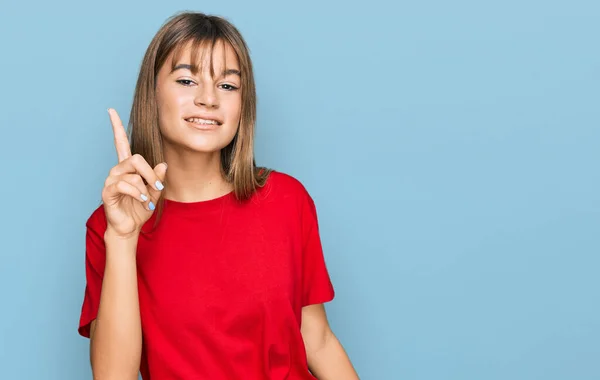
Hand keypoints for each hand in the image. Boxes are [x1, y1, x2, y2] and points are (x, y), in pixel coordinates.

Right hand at [101, 108, 166, 238]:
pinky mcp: (107, 191)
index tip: (110, 110)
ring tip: (148, 200)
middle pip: (136, 159)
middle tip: (158, 188)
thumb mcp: (154, 192)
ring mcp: (111, 180)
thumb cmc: (140, 209)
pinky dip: (137, 193)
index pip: (120, 142)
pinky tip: (141, 201)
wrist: (130, 227)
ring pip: (132, 174)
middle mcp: (117, 170)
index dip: (116, 126)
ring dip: (145, 188)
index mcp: (127, 167)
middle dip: (151, 173)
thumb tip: (162, 164)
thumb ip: (158, 178)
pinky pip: (124, 185)